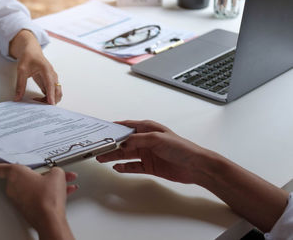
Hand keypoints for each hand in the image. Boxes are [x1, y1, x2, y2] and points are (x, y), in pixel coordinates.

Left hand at [0, 164, 76, 239]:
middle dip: (38, 174)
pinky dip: (48, 194)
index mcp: (16, 174)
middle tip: (49, 173)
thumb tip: (56, 174)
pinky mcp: (26, 208)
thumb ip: (54, 170)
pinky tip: (63, 192)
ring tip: (62, 183)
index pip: (0, 168)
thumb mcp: (56, 175)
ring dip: (47, 185)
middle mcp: (14, 187)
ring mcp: (19, 199)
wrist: (50, 219)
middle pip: (23, 176)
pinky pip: (37, 196)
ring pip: (33, 187)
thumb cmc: (48, 197)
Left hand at [10, 30, 61, 104]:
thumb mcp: (21, 70)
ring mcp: (52, 78)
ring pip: (56, 93)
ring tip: (37, 102)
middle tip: (40, 107)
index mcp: (47, 70)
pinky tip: (38, 100)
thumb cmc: (28, 57)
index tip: (51, 104)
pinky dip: (47, 98)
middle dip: (52, 100)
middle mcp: (52, 75)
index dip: (51, 95)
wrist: (31, 50)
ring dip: (49, 99)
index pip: (51, 84)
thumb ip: (20, 85)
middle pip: (57, 90)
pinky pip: (51, 92)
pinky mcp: (49, 82)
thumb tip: (17, 98)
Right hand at [96, 120, 217, 184]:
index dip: (115, 128)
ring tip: (102, 159)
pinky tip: (117, 168)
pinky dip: (124, 167)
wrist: (195, 166)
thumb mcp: (157, 139)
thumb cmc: (182, 148)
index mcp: (148, 129)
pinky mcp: (150, 166)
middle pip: (124, 142)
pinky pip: (133, 167)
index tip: (102, 131)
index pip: (127, 127)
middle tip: (99, 149)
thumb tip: (123, 142)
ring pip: (126, 155)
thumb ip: (138, 140)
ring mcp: (147, 154)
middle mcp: (146, 141)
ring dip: (114, 157)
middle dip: (111, 145)